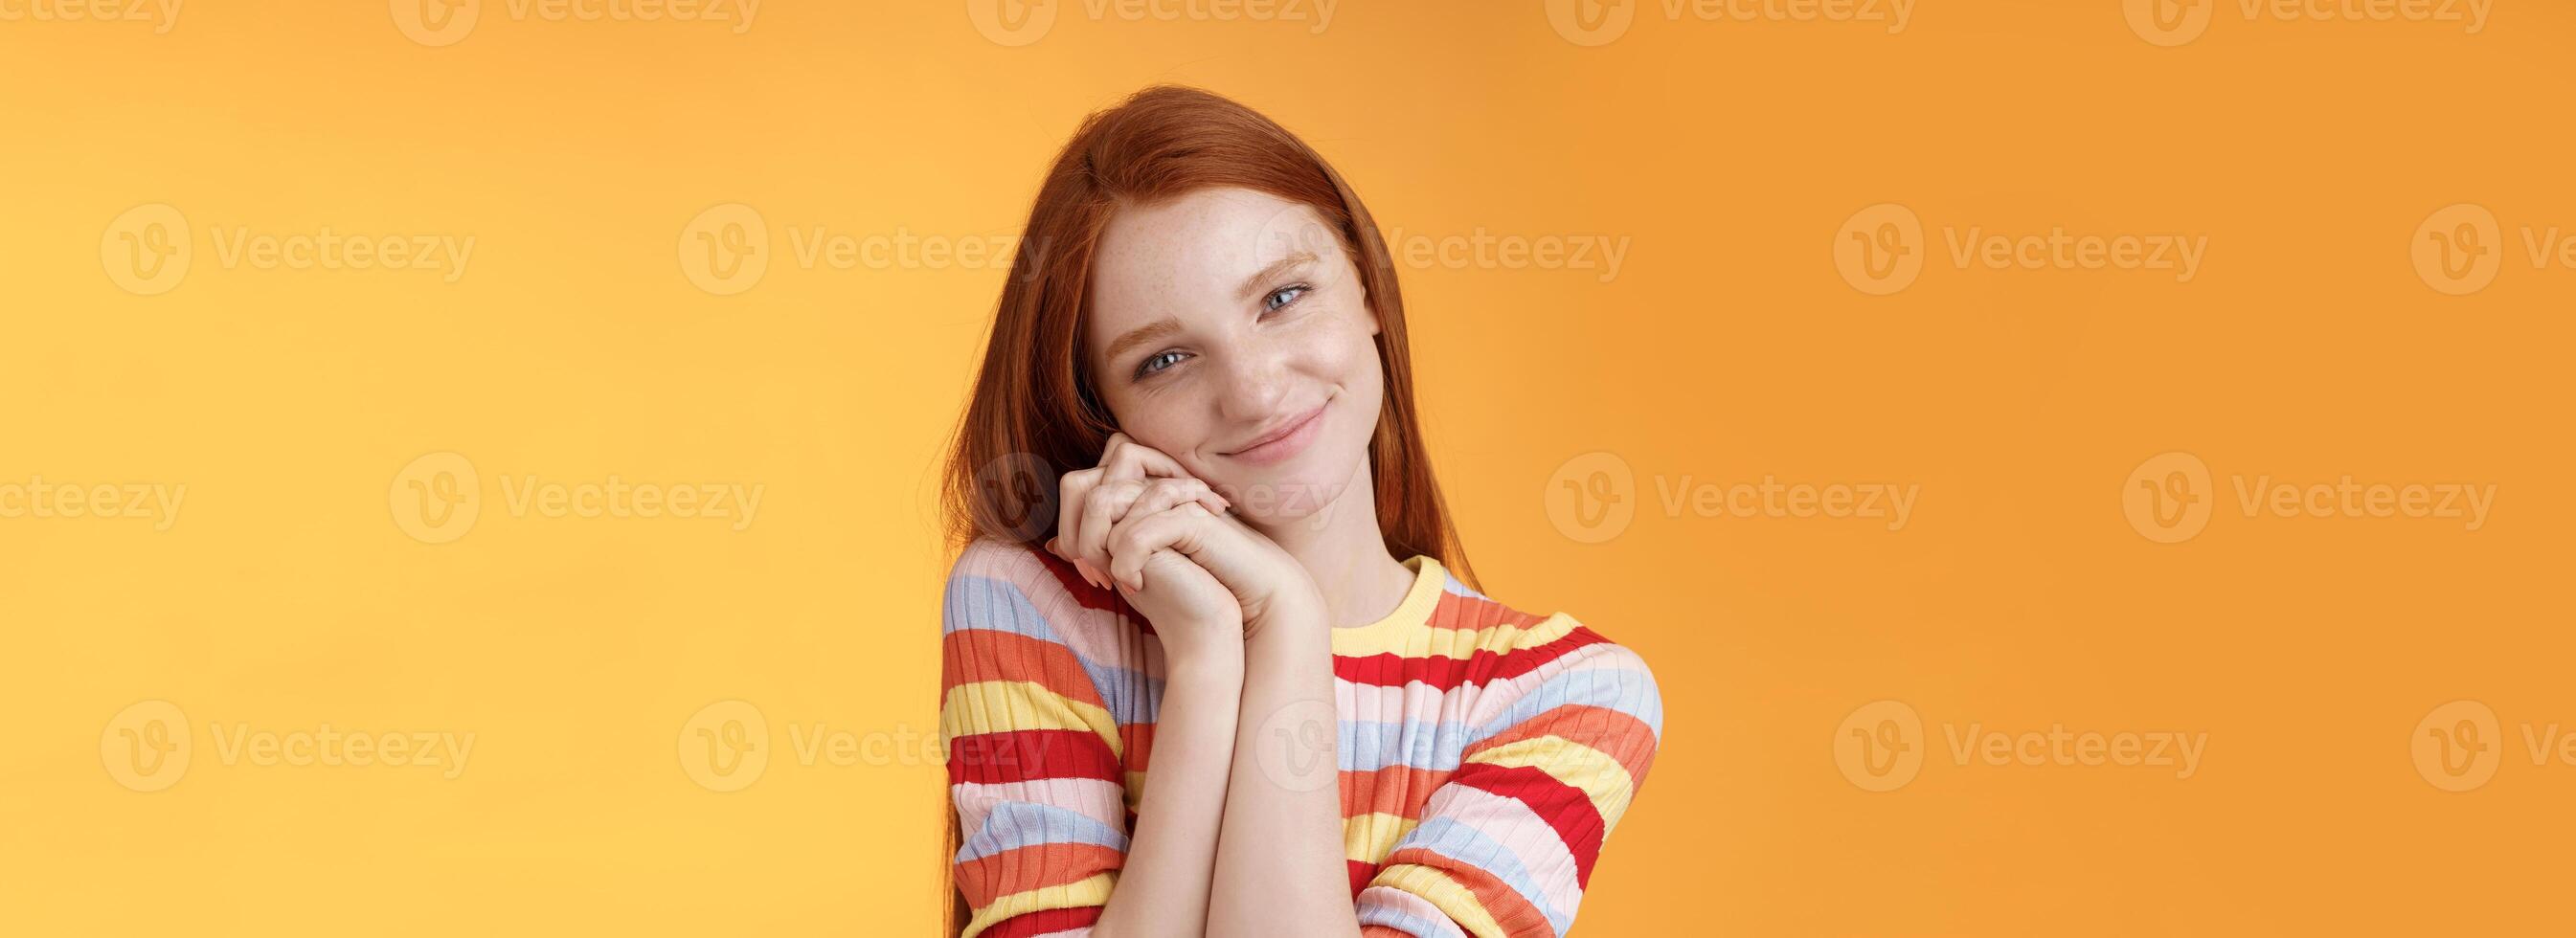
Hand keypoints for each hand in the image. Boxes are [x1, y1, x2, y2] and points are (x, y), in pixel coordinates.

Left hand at [1051, 433, 1319, 635]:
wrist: (1227, 608)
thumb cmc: (1182, 585)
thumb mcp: (1128, 563)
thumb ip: (1096, 545)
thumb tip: (1051, 541)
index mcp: (1133, 491)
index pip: (1076, 484)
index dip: (1069, 525)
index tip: (1086, 567)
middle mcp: (1147, 487)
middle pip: (1080, 482)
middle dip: (1076, 531)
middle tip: (1094, 571)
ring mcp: (1169, 498)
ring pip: (1101, 500)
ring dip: (1095, 546)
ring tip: (1113, 580)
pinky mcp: (1189, 517)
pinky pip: (1137, 528)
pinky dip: (1126, 560)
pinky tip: (1135, 584)